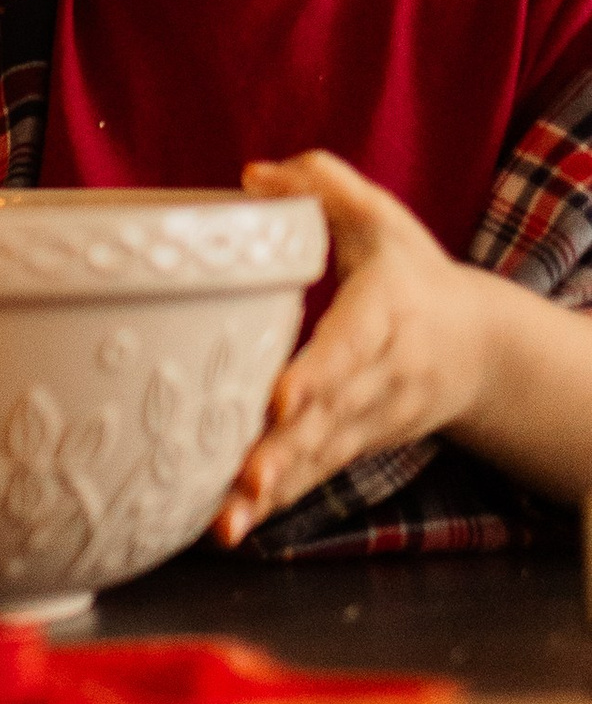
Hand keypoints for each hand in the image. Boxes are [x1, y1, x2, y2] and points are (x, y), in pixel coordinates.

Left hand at [213, 152, 487, 541]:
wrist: (479, 346)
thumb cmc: (411, 272)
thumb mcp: (380, 216)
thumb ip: (322, 183)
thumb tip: (252, 176)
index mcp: (388, 311)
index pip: (352, 345)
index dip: (318, 373)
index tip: (280, 399)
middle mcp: (383, 374)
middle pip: (332, 416)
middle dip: (286, 450)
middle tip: (241, 479)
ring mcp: (373, 418)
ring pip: (321, 457)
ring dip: (274, 491)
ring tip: (224, 522)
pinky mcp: (357, 444)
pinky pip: (315, 476)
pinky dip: (275, 504)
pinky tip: (229, 527)